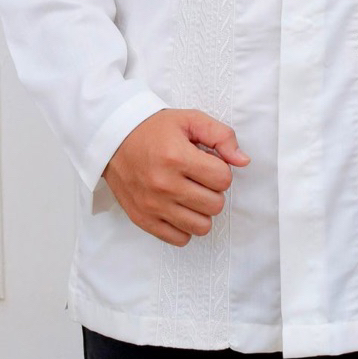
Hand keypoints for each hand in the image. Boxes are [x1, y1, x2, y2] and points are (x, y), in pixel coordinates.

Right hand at [102, 108, 250, 246]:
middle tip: (199, 177)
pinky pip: (179, 239)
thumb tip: (243, 161)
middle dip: (213, 190)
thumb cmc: (154, 129)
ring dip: (202, 210)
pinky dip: (185, 226)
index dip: (221, 170)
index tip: (208, 163)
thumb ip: (221, 136)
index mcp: (177, 157)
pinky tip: (179, 207)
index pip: (223, 179)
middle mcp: (164, 184)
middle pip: (215, 204)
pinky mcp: (143, 219)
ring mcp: (153, 205)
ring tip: (191, 193)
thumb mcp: (190, 119)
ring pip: (201, 226)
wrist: (114, 139)